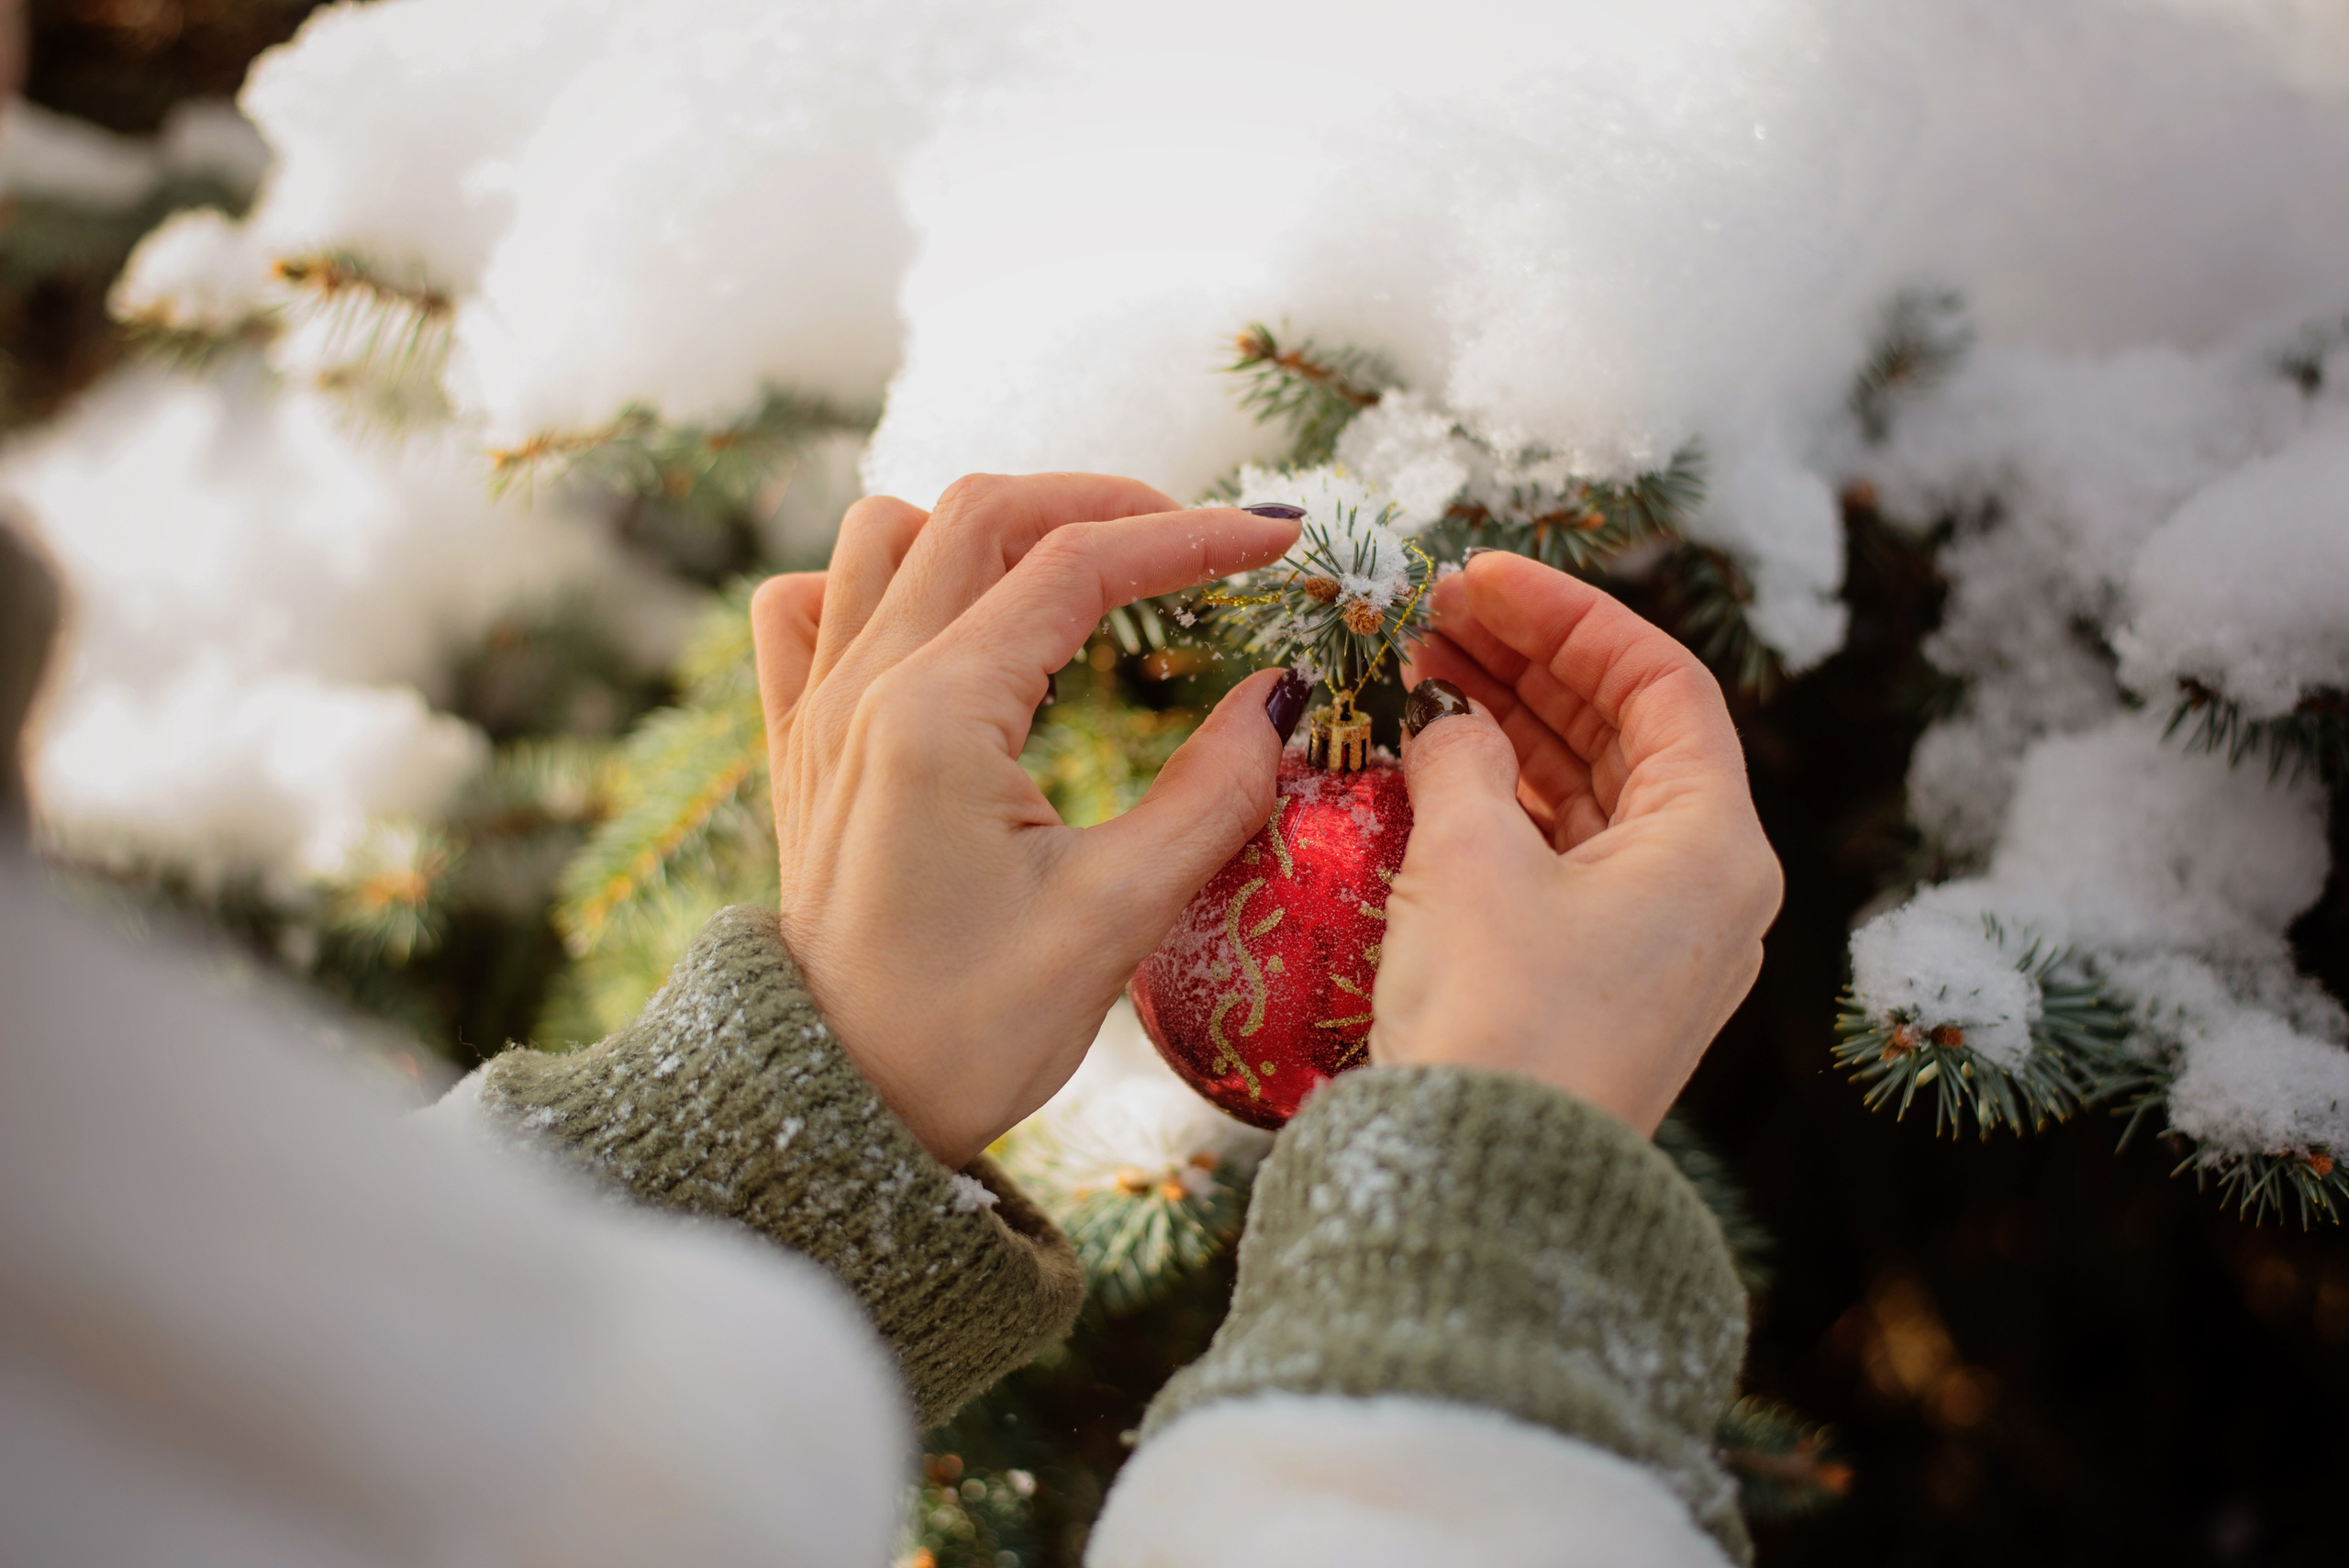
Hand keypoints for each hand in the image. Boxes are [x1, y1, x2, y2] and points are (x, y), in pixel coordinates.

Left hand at [750, 474, 1300, 1167]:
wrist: (841, 1105)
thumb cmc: (969, 1032)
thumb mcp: (1114, 919)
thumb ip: (1212, 794)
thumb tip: (1280, 698)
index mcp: (937, 718)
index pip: (1077, 565)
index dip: (1191, 537)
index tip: (1278, 540)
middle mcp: (861, 687)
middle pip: (983, 512)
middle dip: (1105, 506)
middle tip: (1200, 544)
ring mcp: (816, 709)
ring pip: (885, 534)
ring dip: (989, 524)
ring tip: (1079, 567)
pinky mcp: (795, 744)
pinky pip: (804, 604)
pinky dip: (873, 578)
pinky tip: (937, 617)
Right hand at [1376, 552, 1781, 1133]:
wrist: (1482, 1193)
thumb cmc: (1495, 1019)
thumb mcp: (1469, 860)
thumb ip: (1459, 756)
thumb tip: (1445, 713)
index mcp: (1714, 844)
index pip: (1659, 683)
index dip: (1567, 615)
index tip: (1477, 577)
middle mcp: (1708, 888)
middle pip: (1627, 734)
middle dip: (1530, 667)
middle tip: (1433, 618)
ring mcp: (1658, 941)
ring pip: (1591, 797)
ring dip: (1510, 731)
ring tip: (1418, 678)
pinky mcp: (1602, 983)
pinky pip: (1564, 861)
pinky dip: (1504, 806)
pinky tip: (1432, 770)